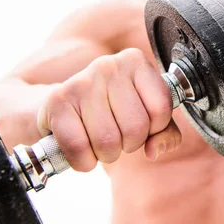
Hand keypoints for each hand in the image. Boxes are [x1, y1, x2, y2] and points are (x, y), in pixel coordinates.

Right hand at [37, 48, 180, 170]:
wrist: (64, 109)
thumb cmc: (112, 112)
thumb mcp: (147, 116)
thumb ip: (165, 132)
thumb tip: (154, 150)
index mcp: (135, 61)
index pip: (161, 108)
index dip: (155, 129)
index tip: (143, 125)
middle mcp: (109, 65)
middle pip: (135, 128)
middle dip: (129, 144)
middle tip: (117, 136)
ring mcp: (82, 81)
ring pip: (108, 141)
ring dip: (106, 155)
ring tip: (99, 142)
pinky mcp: (57, 101)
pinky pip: (78, 147)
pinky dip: (83, 161)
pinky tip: (82, 151)